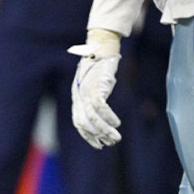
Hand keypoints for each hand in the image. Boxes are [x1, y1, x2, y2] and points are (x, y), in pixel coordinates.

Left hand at [68, 29, 122, 148]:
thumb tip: (101, 117)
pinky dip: (108, 116)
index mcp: (77, 98)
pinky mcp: (97, 86)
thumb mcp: (92, 86)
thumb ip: (92, 100)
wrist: (100, 49)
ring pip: (92, 117)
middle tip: (110, 143)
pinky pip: (100, 106)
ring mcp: (87, 92)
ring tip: (116, 137)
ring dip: (104, 130)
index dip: (87, 135)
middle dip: (97, 135)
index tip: (98, 144)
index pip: (78, 122)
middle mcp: (79, 97)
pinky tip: (117, 123)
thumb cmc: (97, 68)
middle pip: (84, 122)